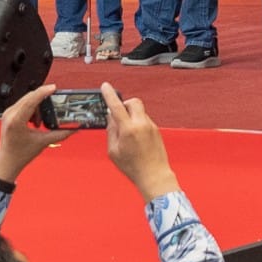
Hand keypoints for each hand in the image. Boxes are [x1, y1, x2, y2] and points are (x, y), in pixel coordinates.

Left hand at [0, 85, 61, 181]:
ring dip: (37, 107)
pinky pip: (23, 104)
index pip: (31, 100)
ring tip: (40, 122)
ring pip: (27, 100)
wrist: (7, 161)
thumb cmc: (21, 154)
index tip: (53, 88)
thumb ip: (61, 134)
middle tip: (53, 107)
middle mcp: (10, 114)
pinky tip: (35, 122)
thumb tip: (74, 128)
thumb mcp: (43, 142)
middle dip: (43, 101)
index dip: (43, 92)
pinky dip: (32, 109)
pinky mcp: (9, 114)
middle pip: (30, 97)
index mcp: (16, 121)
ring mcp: (8, 113)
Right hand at [102, 87, 179, 201]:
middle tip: (119, 115)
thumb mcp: (113, 151)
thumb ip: (111, 131)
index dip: (109, 94)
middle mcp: (141, 124)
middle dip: (124, 104)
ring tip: (127, 135)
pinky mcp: (156, 130)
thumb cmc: (133, 167)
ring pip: (139, 111)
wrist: (154, 175)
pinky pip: (144, 120)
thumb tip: (111, 118)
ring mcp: (151, 126)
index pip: (116, 106)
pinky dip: (137, 124)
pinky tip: (136, 140)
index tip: (105, 86)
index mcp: (128, 129)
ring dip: (131, 116)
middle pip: (133, 101)